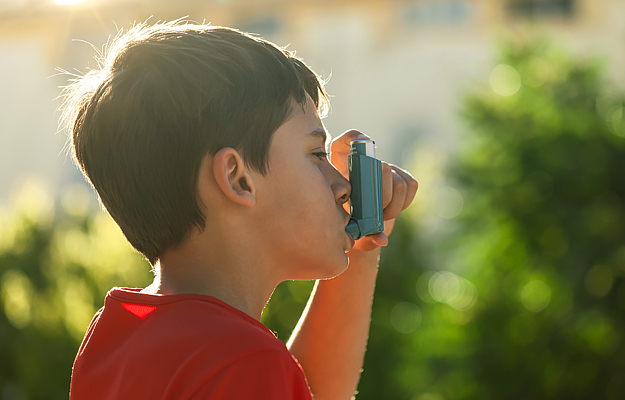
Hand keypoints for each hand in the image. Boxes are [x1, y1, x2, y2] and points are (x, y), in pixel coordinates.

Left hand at [330, 130, 417, 251]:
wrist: (360, 231)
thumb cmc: (345, 228)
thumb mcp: (347, 232)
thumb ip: (362, 235)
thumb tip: (381, 239)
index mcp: (339, 170)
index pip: (344, 143)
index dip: (354, 138)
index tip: (364, 143)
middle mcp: (363, 164)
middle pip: (380, 166)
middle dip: (382, 195)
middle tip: (376, 214)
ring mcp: (384, 169)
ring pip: (397, 181)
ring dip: (393, 204)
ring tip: (383, 216)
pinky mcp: (401, 176)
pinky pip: (410, 184)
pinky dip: (405, 201)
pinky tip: (393, 209)